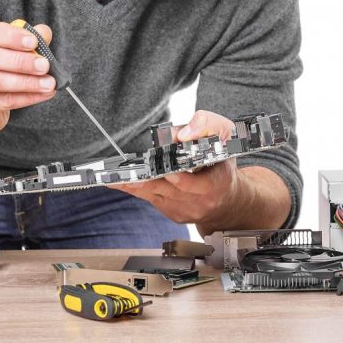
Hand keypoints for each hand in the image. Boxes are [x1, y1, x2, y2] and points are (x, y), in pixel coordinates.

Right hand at [0, 22, 57, 138]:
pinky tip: (43, 94)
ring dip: (26, 82)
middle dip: (20, 61)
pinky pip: (3, 101)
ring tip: (49, 83)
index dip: (11, 37)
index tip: (33, 41)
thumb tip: (44, 32)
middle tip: (45, 65)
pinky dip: (27, 98)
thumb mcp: (10, 53)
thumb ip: (27, 41)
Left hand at [110, 110, 239, 227]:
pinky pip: (152, 200)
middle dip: (145, 179)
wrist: (229, 201)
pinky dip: (138, 188)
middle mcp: (200, 202)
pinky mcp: (175, 215)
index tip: (159, 169)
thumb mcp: (227, 137)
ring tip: (113, 178)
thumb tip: (180, 134)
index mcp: (216, 184)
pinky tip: (123, 181)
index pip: (191, 183)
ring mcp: (186, 212)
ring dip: (135, 185)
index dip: (175, 177)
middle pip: (166, 190)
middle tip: (124, 174)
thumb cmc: (224, 165)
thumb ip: (207, 127)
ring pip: (155, 195)